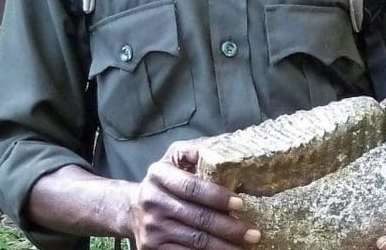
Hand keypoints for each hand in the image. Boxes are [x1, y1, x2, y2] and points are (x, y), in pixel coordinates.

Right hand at [128, 141, 260, 249]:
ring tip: (245, 247)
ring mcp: (151, 228)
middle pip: (198, 218)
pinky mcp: (151, 248)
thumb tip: (230, 147)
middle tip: (253, 234)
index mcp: (159, 174)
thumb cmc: (165, 181)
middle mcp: (152, 201)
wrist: (132, 210)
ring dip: (224, 246)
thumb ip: (197, 150)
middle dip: (230, 228)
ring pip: (195, 241)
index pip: (192, 187)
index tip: (241, 204)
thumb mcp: (174, 158)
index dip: (218, 197)